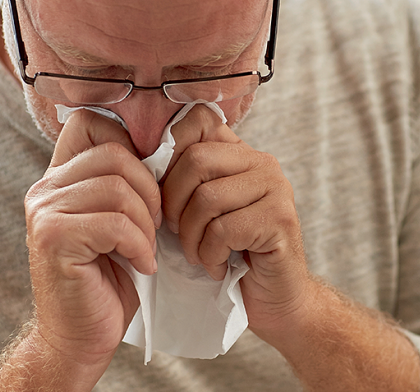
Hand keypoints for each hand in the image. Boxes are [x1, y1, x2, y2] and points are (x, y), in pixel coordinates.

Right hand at [23, 110, 159, 370]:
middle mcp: (46, 187)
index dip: (130, 142)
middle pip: (116, 155)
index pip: (90, 121)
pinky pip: (115, 223)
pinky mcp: (54, 239)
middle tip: (157, 226)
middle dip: (151, 191)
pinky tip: (141, 264)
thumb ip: (127, 183)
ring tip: (146, 248)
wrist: (82, 334)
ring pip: (119, 189)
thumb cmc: (111, 276)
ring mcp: (45, 212)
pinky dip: (139, 246)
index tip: (150, 181)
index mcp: (61, 176)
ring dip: (147, 223)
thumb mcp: (122, 220)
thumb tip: (169, 148)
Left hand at [161, 105, 310, 334]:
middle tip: (176, 233)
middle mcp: (262, 163)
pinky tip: (219, 266)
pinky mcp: (280, 220)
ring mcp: (276, 189)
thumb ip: (183, 181)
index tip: (161, 193)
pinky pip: (224, 230)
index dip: (168, 152)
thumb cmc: (229, 254)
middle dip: (173, 203)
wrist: (273, 298)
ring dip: (191, 237)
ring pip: (208, 198)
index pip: (197, 120)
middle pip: (196, 160)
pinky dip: (211, 255)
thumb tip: (138, 159)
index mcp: (240, 153)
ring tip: (198, 255)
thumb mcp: (200, 211)